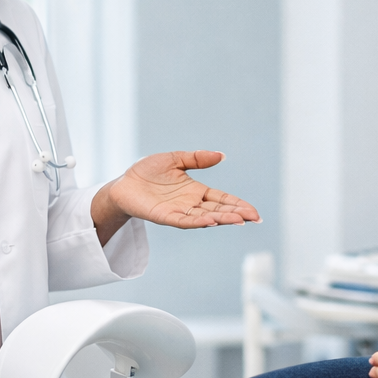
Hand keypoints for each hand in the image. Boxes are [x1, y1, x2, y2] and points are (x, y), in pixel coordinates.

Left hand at [92, 150, 260, 243]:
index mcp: (196, 191)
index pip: (222, 199)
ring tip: (238, 220)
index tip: (254, 212)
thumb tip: (221, 155)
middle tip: (254, 218)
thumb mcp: (175, 159)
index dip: (238, 205)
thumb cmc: (147, 172)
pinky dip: (197, 221)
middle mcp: (191, 204)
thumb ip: (197, 158)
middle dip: (236, 214)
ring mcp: (179, 212)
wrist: (124, 183)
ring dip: (221, 219)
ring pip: (205, 217)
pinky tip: (210, 221)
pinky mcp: (164, 216)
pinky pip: (184, 221)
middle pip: (218, 210)